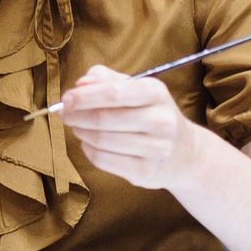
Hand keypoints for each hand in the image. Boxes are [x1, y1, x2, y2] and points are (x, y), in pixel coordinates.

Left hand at [60, 66, 203, 190]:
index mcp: (156, 92)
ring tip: (78, 127)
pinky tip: (89, 144)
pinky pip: (104, 160)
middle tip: (65, 114)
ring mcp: (156, 148)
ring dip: (81, 132)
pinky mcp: (147, 171)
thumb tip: (80, 84)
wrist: (186, 153)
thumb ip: (105, 79)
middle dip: (77, 116)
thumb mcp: (135, 88)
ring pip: (101, 140)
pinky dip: (88, 151)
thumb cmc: (151, 114)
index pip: (114, 93)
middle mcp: (161, 120)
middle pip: (104, 118)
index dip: (84, 97)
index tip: (65, 99)